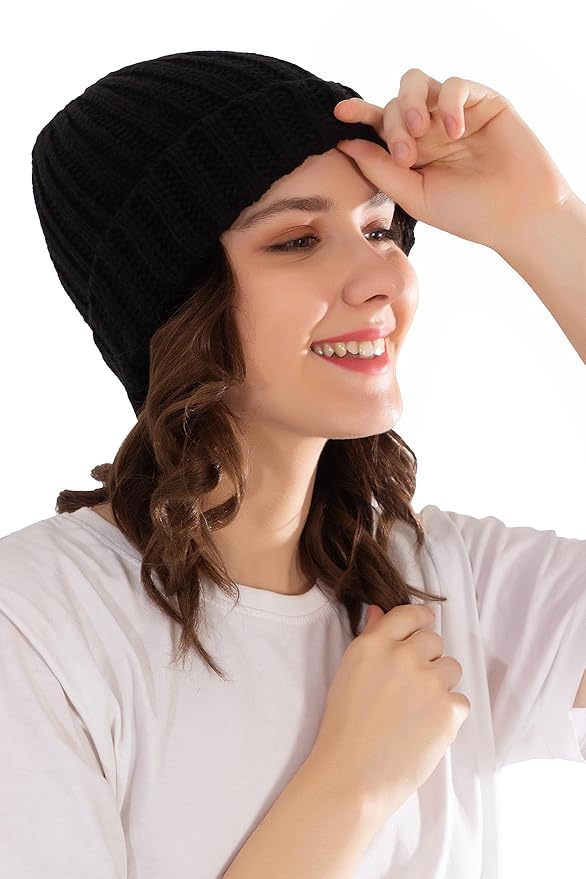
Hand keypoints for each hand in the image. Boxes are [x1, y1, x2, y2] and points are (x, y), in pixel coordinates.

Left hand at [333, 68, 573, 252]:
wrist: (517, 215)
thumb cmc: (467, 213)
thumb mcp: (416, 196)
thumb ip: (381, 170)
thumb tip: (346, 143)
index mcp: (410, 152)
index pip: (378, 125)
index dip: (359, 114)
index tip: (340, 114)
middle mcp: (428, 129)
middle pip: (393, 102)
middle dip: (392, 124)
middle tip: (405, 154)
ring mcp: (453, 113)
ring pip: (416, 82)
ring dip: (410, 104)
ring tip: (422, 133)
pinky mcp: (482, 101)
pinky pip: (454, 84)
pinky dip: (448, 103)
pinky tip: (455, 130)